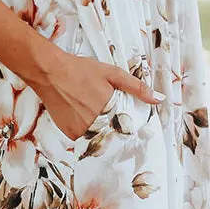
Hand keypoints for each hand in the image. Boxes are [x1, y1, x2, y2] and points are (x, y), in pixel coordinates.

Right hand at [37, 52, 164, 142]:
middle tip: (103, 111)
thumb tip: (159, 99)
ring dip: (99, 129)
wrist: (50, 72)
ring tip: (90, 111)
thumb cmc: (80, 70)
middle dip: (113, 126)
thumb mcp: (112, 73)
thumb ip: (136, 87)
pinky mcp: (69, 134)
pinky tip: (80, 115)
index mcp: (111, 110)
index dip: (128, 125)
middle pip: (113, 133)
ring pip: (98, 137)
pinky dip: (85, 130)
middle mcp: (97, 124)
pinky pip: (83, 138)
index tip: (126, 122)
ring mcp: (82, 131)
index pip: (128, 128)